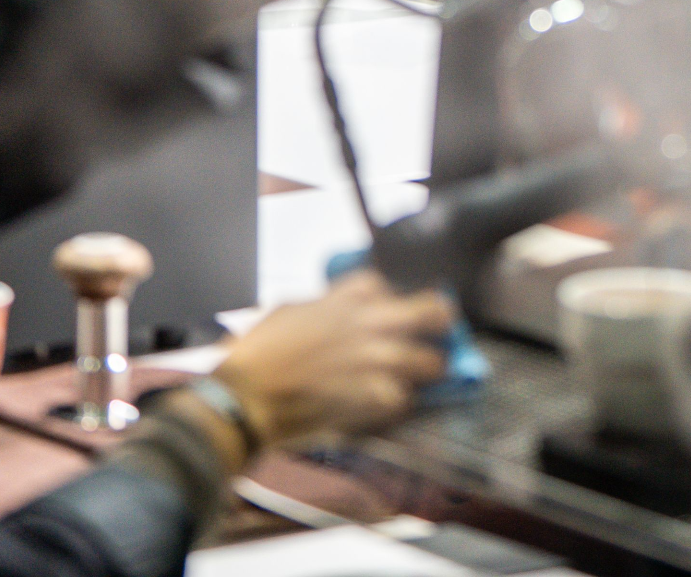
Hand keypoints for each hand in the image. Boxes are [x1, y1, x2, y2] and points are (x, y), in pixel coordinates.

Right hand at [210, 270, 451, 447]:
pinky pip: (404, 399)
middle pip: (431, 311)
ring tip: (422, 376)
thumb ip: (324, 307)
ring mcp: (378, 360)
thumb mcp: (292, 310)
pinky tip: (387, 405)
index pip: (384, 285)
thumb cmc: (260, 352)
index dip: (388, 299)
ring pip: (429, 362)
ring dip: (426, 369)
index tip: (387, 310)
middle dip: (440, 321)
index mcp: (347, 296)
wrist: (249, 396)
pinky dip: (398, 403)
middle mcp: (372, 322)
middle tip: (441, 330)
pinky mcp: (375, 398)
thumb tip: (333, 313)